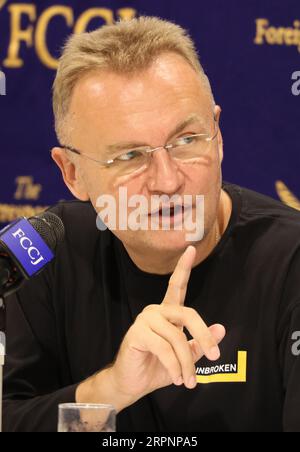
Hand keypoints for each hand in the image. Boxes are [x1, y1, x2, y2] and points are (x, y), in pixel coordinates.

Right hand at [109, 246, 225, 401]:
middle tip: (215, 355)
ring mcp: (145, 320)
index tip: (190, 248)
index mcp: (167, 312)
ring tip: (187, 380)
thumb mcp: (185, 357)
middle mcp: (156, 311)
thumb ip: (199, 343)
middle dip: (204, 335)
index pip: (176, 285)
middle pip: (187, 313)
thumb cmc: (158, 368)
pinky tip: (176, 377)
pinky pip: (164, 348)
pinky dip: (174, 366)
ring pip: (177, 337)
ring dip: (186, 363)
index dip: (183, 267)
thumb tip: (221, 328)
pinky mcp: (137, 333)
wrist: (133, 383)